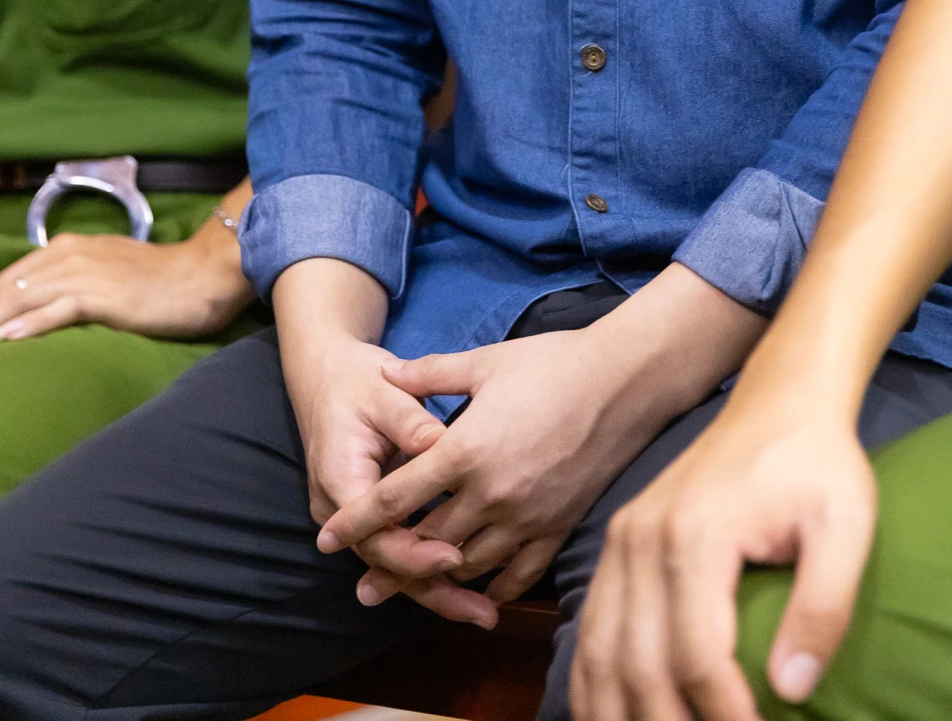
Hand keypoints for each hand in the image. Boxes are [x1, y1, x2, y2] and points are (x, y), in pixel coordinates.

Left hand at [0, 220, 254, 354]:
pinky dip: (27, 325)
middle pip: (3, 290)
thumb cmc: (159, 283)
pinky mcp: (103, 294)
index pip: (7, 281)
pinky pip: (56, 309)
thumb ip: (71, 287)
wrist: (202, 275)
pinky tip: (6, 341)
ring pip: (20, 300)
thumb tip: (35, 313)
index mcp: (68, 249)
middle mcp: (69, 254)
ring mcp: (85, 272)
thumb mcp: (107, 276)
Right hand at [272, 258, 480, 625]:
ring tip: (485, 613)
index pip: (375, 537)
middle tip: (483, 613)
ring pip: (397, 565)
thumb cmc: (356, 381)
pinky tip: (473, 581)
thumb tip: (439, 441)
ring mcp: (356, 520)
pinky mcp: (375, 517)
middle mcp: (343, 512)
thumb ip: (409, 420)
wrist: (326, 376)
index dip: (415, 553)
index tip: (455, 556)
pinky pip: (403, 549)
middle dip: (435, 591)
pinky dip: (433, 567)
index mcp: (340, 481)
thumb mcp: (382, 391)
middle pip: (388, 565)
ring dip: (438, 589)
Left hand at [318, 325, 667, 624]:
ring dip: (439, 576)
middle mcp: (489, 493)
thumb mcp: (485, 361)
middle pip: (426, 540)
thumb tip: (389, 372)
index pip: (395, 498)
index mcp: (464, 451)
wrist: (624, 383)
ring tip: (416, 589)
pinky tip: (479, 590)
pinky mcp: (557, 526)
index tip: (328, 539)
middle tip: (364, 587)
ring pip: (468, 563)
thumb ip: (430, 374)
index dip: (356, 521)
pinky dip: (493, 586)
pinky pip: (518, 574)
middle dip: (391, 564)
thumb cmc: (554, 364)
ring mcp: (525, 515)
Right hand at [571, 396, 875, 720]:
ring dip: (619, 715)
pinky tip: (612, 717)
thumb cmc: (817, 463)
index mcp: (696, 534)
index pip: (697, 655)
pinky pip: (591, 629)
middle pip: (639, 665)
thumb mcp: (848, 523)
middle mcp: (643, 538)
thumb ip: (826, 604)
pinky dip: (594, 684)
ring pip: (600, 654)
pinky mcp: (617, 541)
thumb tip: (792, 690)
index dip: (723, 716)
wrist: (779, 399)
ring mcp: (622, 539)